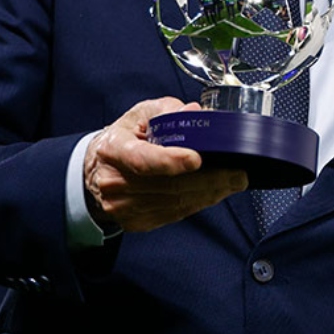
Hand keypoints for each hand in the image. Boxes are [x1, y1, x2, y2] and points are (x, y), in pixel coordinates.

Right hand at [84, 97, 248, 232]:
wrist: (95, 172)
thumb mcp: (139, 115)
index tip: (197, 158)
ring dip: (210, 194)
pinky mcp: (135, 222)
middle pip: (169, 185)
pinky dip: (198, 203)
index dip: (171, 161)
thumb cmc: (122, 140)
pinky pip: (175, 215)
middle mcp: (115, 181)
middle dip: (210, 180)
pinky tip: (212, 193)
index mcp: (114, 149)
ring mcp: (124, 206)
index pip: (142, 159)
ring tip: (232, 182)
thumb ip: (167, 110)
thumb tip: (195, 113)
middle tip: (237, 174)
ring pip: (177, 203)